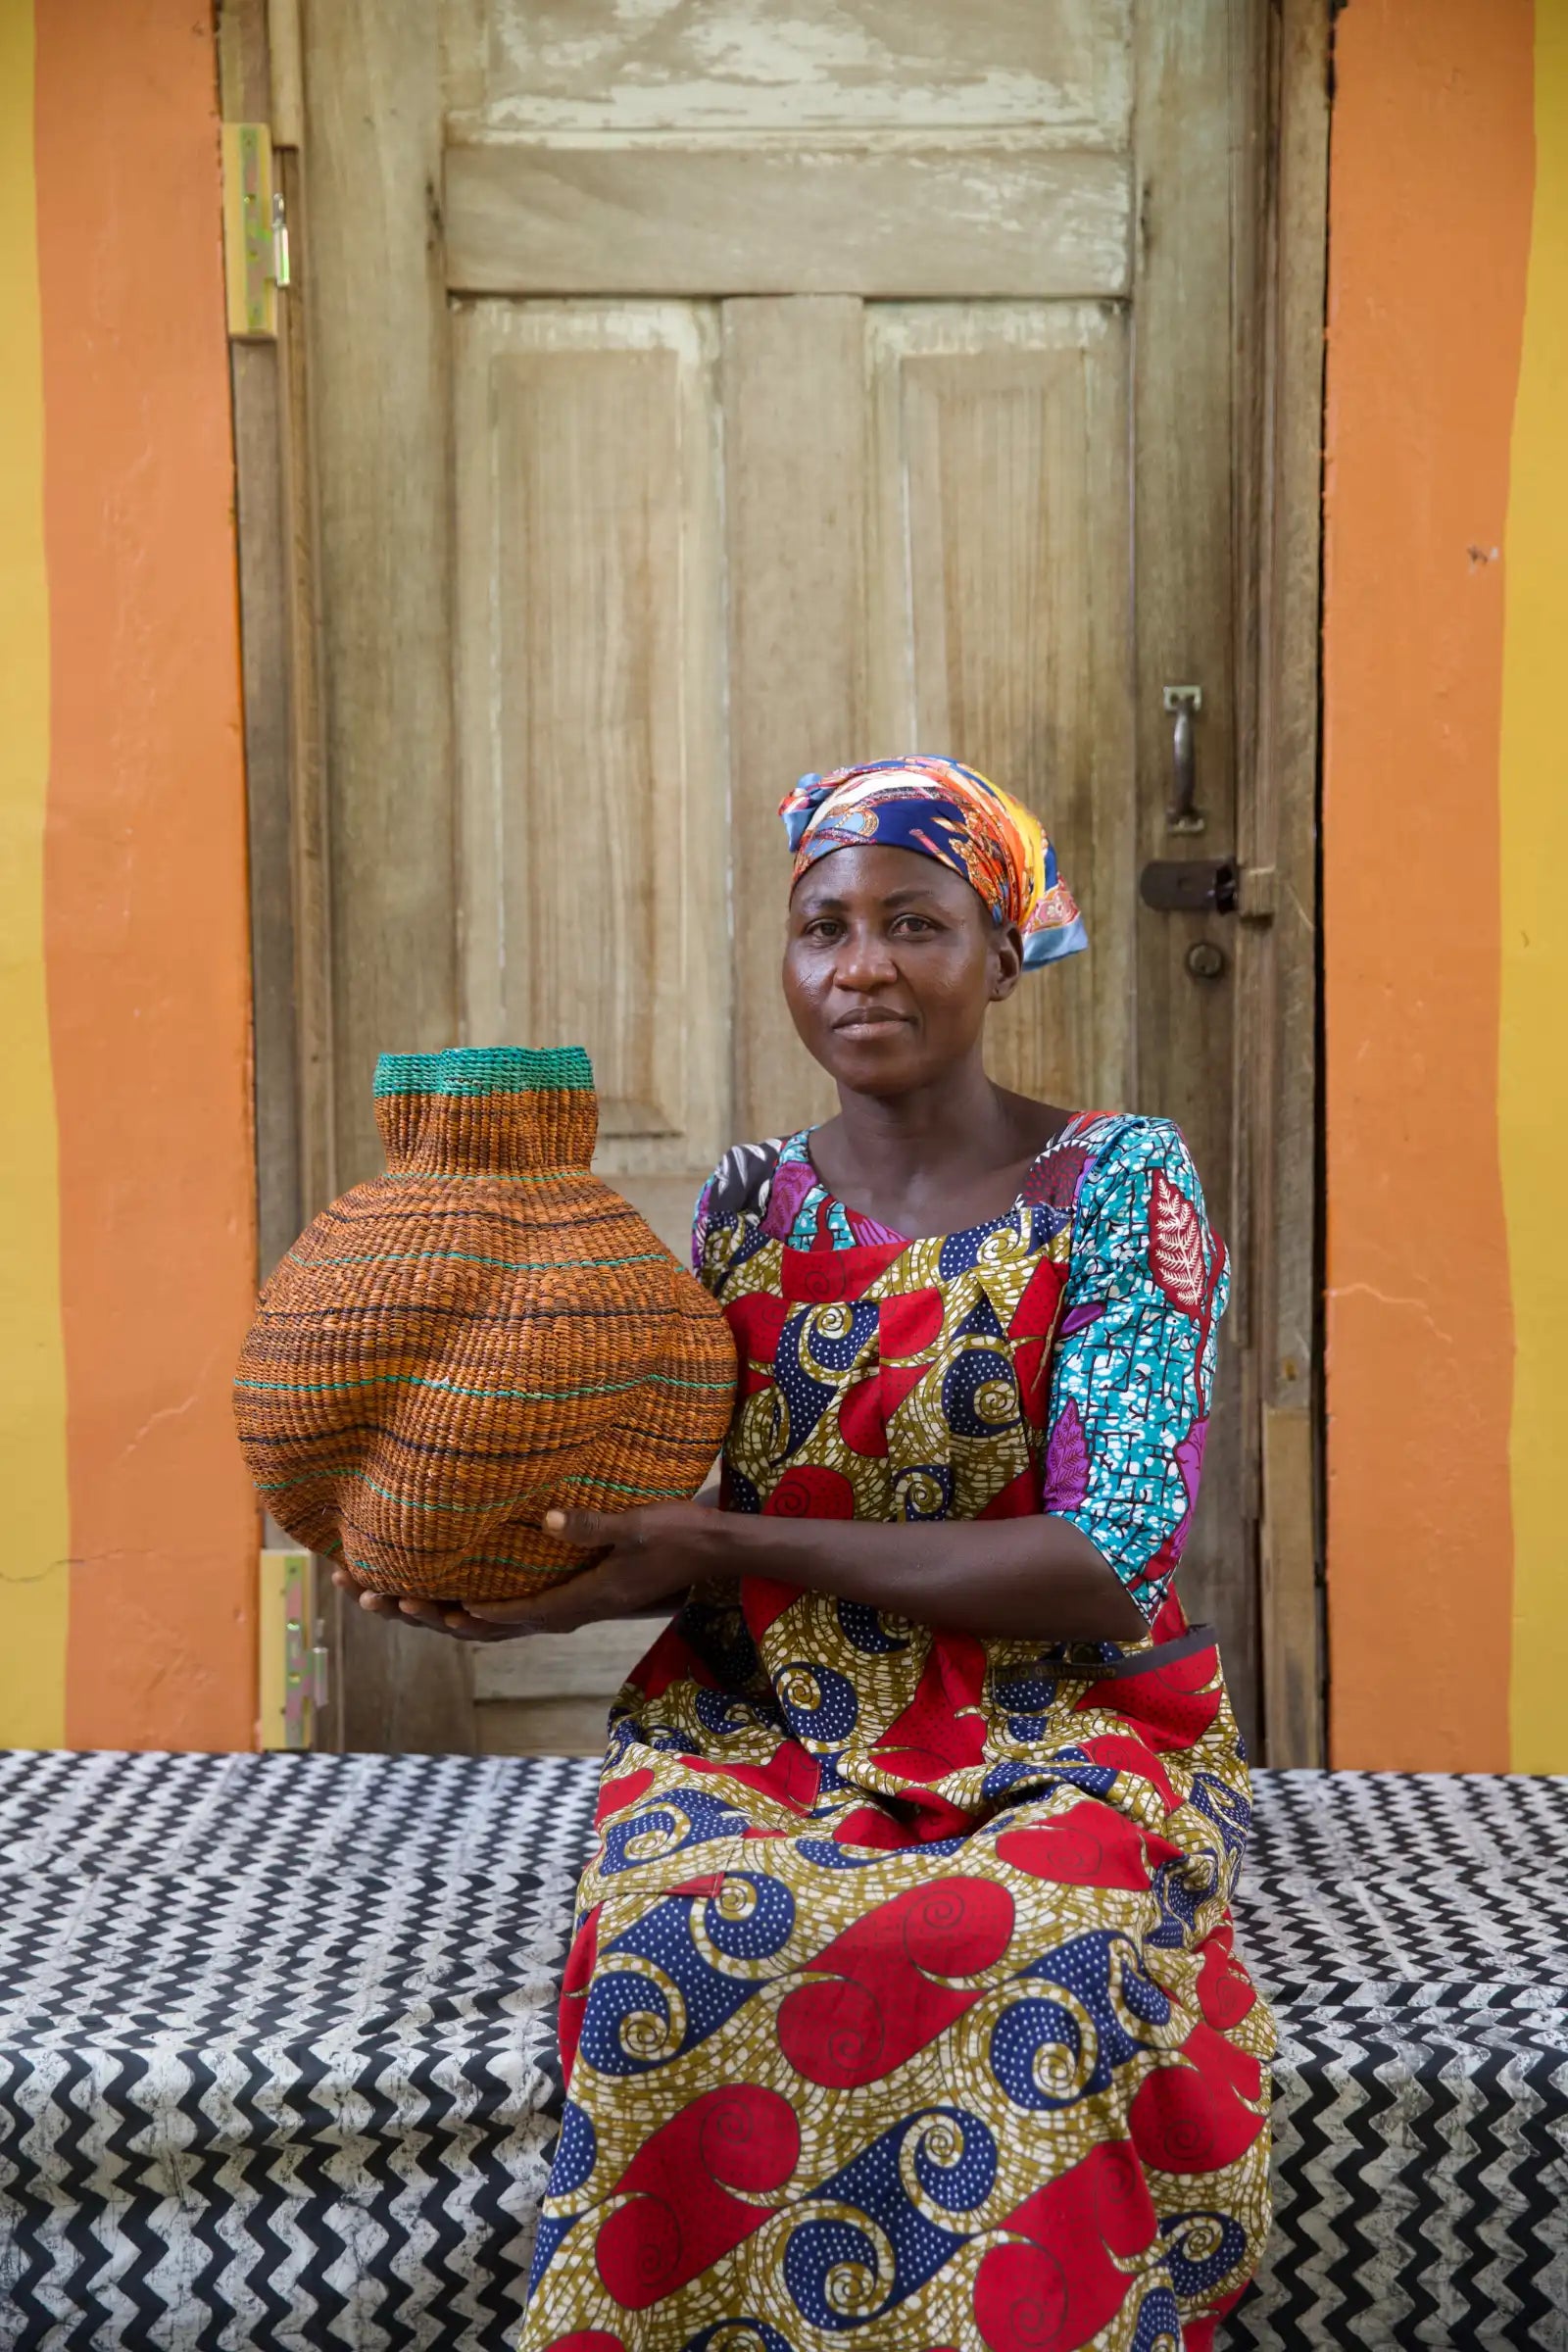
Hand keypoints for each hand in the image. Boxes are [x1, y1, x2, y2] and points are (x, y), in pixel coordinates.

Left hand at [328, 1492, 733, 1641]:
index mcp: (577, 1601)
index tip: (422, 1605)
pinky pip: (500, 1609)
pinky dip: (461, 1604)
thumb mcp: (643, 1527)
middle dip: (422, 1613)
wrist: (711, 1556)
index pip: (509, 1616)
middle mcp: (560, 1611)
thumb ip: (595, 1525)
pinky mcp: (563, 1593)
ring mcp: (560, 1605)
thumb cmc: (681, 1536)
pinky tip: (436, 1586)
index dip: (464, 1613)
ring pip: (483, 1622)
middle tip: (367, 1595)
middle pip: (479, 1626)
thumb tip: (546, 1519)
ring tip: (377, 1593)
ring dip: (430, 1611)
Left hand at [465, 1500, 732, 1634]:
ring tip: (463, 1618)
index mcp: (598, 1593)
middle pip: (531, 1625)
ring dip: (504, 1623)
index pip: (538, 1610)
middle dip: (488, 1626)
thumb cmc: (682, 1532)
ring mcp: (603, 1603)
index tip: (462, 1610)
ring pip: (542, 1621)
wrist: (718, 1550)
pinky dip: (528, 1613)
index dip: (498, 1612)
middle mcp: (595, 1605)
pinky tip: (516, 1603)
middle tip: (444, 1622)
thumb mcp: (639, 1523)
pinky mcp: (609, 1594)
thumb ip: (593, 1525)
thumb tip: (545, 1518)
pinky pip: (558, 1610)